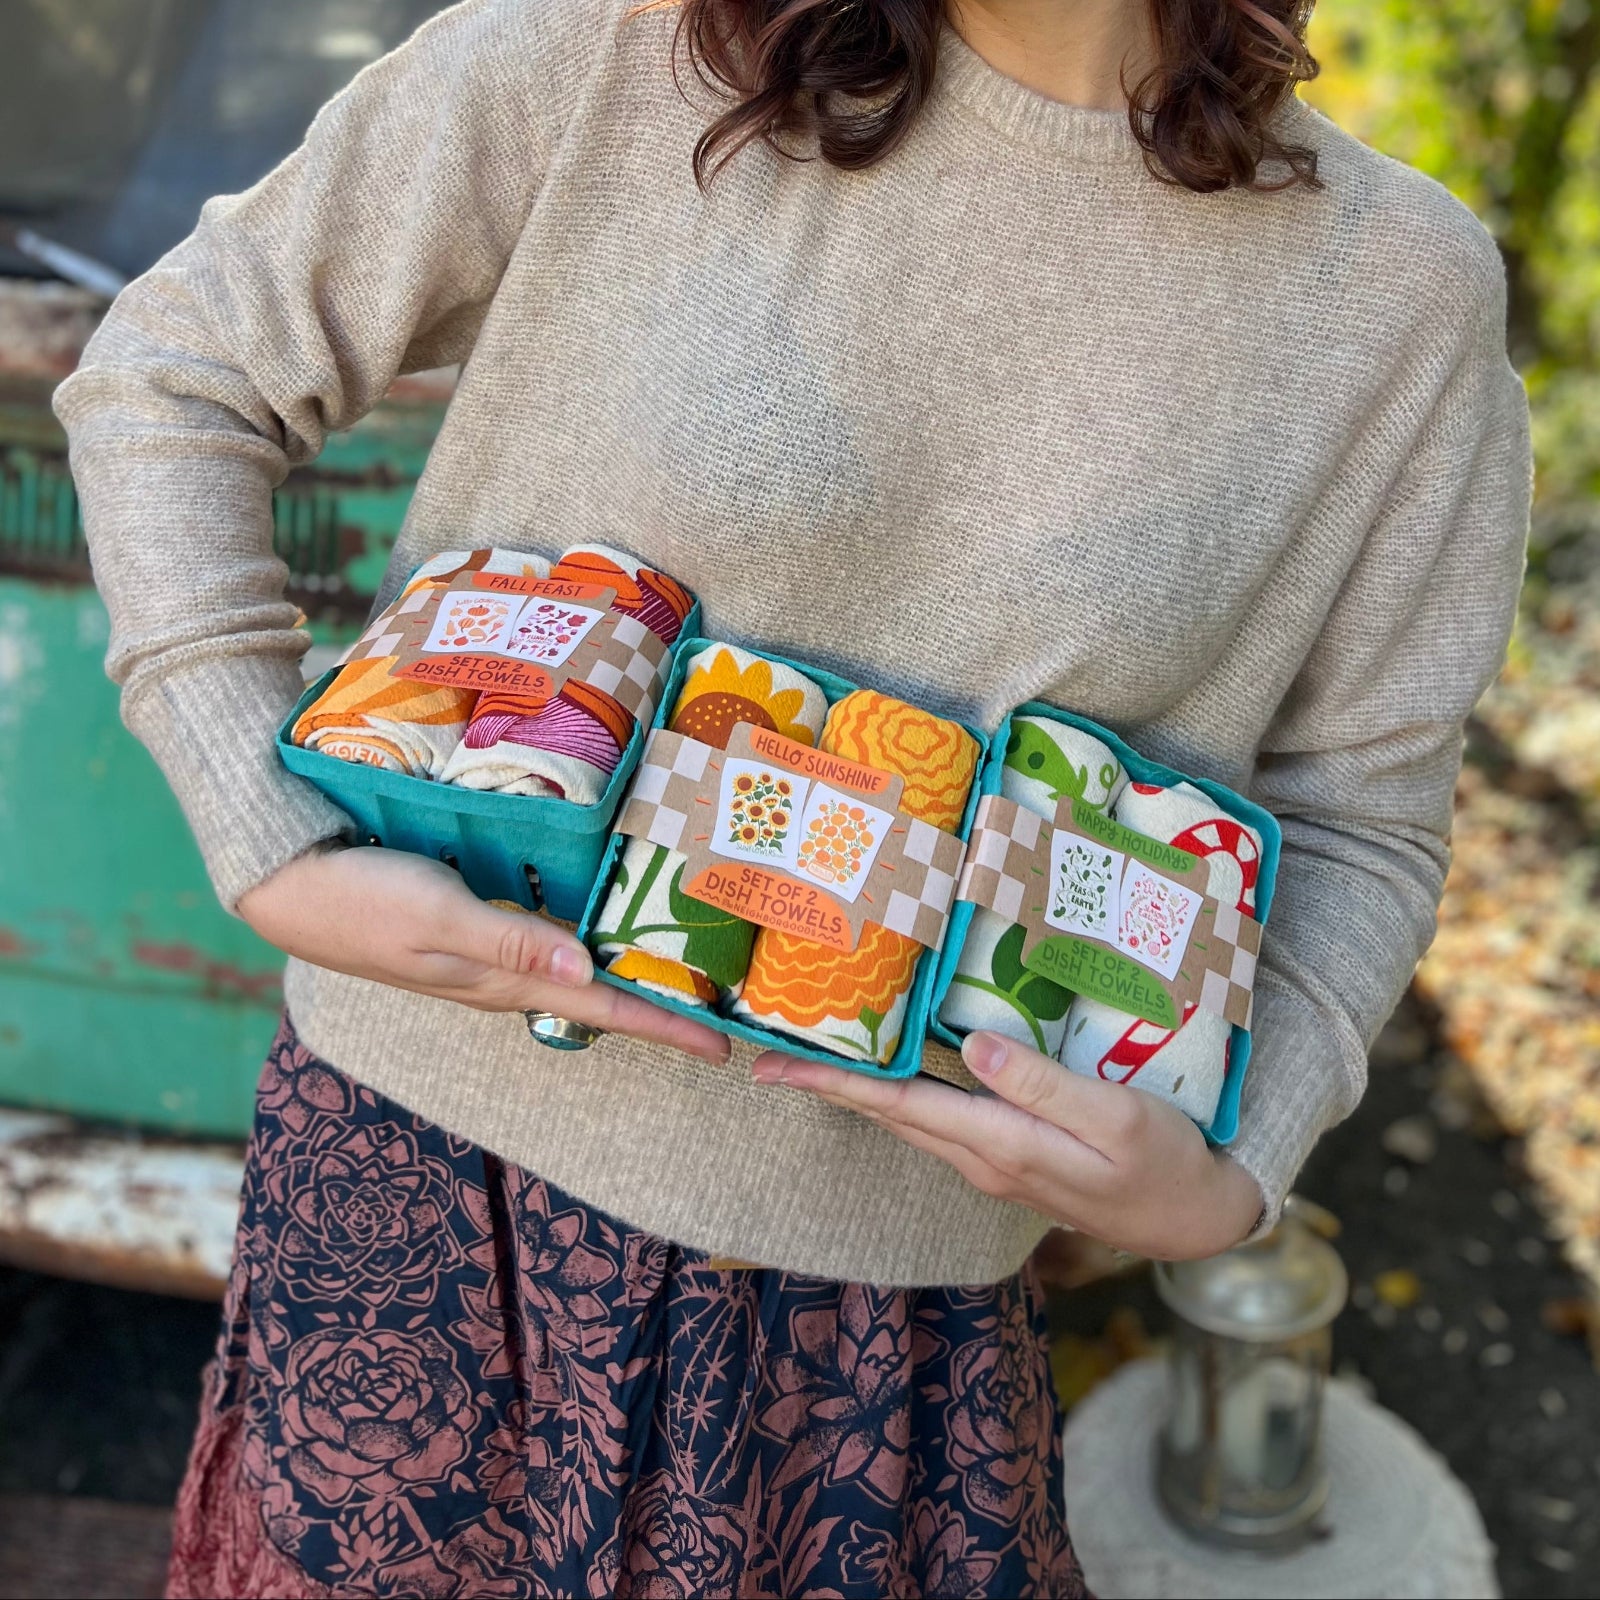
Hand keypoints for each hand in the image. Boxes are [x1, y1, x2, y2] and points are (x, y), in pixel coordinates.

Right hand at [239, 845, 730, 1062]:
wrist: (287, 888)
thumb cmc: (362, 899)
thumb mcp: (438, 920)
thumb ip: (511, 941)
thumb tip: (587, 969)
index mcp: (501, 980)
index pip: (599, 1005)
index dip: (663, 1023)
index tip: (720, 1046)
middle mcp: (502, 977)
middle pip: (596, 997)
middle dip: (657, 1007)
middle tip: (717, 1012)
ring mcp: (483, 957)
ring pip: (571, 972)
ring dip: (624, 976)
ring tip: (677, 971)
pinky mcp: (467, 931)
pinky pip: (541, 943)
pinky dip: (582, 941)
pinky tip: (598, 925)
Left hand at [751, 1030, 1262, 1258]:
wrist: (1193, 1218)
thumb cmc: (1163, 1160)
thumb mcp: (1113, 1118)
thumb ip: (1042, 1084)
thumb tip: (973, 1046)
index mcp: (1000, 1145)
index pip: (900, 1108)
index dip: (836, 1084)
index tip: (776, 1067)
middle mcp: (982, 1159)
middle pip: (892, 1116)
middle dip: (830, 1085)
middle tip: (771, 1050)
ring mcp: (994, 1163)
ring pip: (912, 1120)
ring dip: (863, 1091)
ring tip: (818, 1055)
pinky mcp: (1012, 1158)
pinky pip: (942, 1121)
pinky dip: (905, 1095)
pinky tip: (897, 1072)